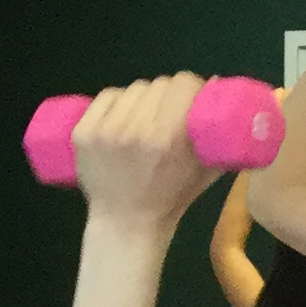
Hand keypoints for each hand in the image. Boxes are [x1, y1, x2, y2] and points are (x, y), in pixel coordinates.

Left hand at [71, 74, 219, 231]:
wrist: (127, 222)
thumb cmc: (172, 198)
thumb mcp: (208, 172)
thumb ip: (222, 137)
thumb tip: (221, 90)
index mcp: (169, 138)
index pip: (181, 84)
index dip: (192, 86)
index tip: (194, 96)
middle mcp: (136, 129)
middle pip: (158, 84)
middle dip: (170, 93)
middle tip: (171, 109)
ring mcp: (106, 130)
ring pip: (133, 89)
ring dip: (145, 97)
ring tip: (146, 115)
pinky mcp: (84, 132)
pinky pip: (108, 97)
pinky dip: (119, 101)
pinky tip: (124, 114)